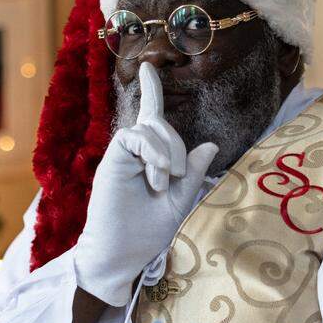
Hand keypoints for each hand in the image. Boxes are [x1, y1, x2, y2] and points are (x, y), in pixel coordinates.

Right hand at [74, 62, 218, 305]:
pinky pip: (134, 137)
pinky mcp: (112, 159)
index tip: (147, 67)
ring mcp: (122, 155)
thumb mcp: (180, 201)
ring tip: (162, 185)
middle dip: (177, 149)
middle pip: (162, 125)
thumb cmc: (147, 233)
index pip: (152, 118)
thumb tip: (210, 145)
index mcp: (150, 160)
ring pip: (151, 129)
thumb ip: (193, 173)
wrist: (121, 255)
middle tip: (175, 180)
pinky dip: (152, 154)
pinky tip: (155, 177)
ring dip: (166, 155)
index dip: (150, 91)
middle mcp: (134, 153)